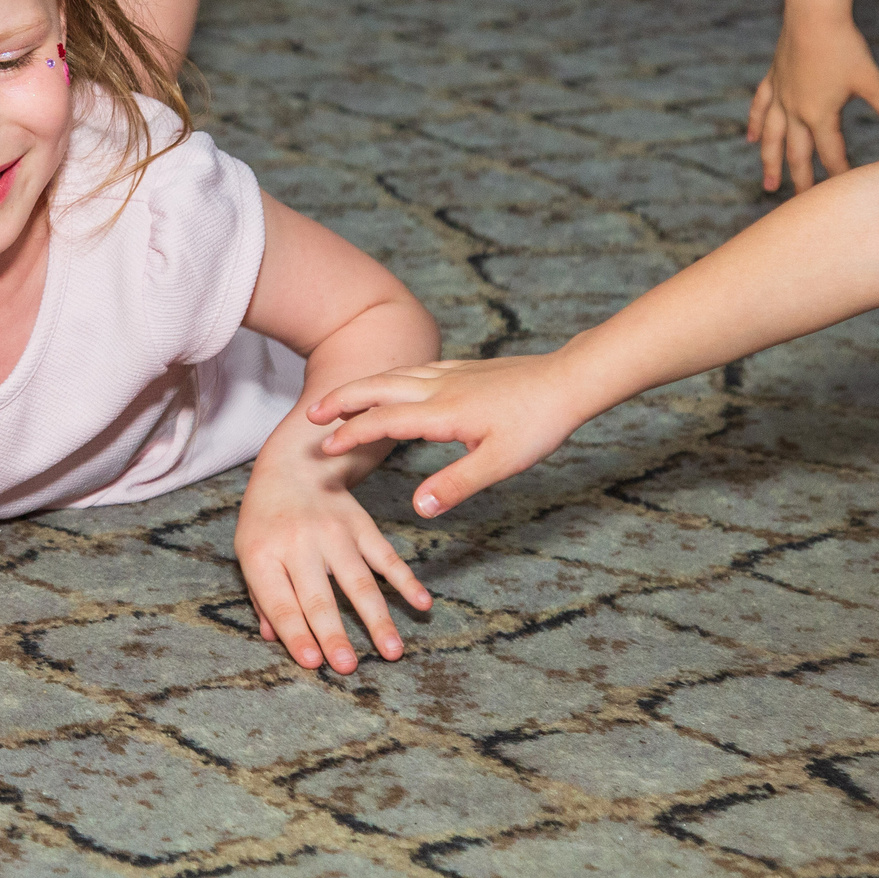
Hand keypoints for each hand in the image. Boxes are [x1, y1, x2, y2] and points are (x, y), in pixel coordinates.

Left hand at [236, 455, 430, 674]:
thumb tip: (273, 638)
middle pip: (319, 597)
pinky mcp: (362, 526)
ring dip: (377, 619)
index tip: (314, 663)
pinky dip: (407, 581)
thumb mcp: (249, 552)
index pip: (280, 602)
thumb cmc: (266, 520)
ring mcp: (334, 533)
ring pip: (359, 582)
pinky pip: (386, 557)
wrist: (294, 465)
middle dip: (334, 636)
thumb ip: (262, 597)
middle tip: (348, 668)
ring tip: (392, 652)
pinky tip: (422, 604)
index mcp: (263, 553)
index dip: (296, 634)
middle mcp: (299, 543)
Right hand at [308, 354, 588, 519]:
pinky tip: (391, 383)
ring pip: (393, 376)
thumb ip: (456, 484)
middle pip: (377, 388)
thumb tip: (418, 508)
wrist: (567, 380)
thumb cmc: (537, 423)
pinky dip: (389, 377)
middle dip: (341, 401)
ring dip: (361, 387)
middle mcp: (438, 387)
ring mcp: (449, 374)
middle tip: (311, 415)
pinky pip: (413, 369)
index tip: (324, 448)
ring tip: (339, 400)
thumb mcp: (499, 462)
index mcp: (442, 412)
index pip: (383, 421)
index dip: (351, 435)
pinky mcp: (462, 369)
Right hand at [749, 0, 878, 193]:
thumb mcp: (871, 80)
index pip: (830, 154)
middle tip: (801, 204)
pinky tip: (750, 137)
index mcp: (820, 114)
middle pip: (797, 153)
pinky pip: (760, 107)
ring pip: (771, 137)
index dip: (838, 175)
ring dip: (770, 161)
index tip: (843, 196)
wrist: (812, 14)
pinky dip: (754, 124)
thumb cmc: (844, 46)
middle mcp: (795, 110)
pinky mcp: (773, 79)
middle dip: (800, 180)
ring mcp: (781, 95)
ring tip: (769, 184)